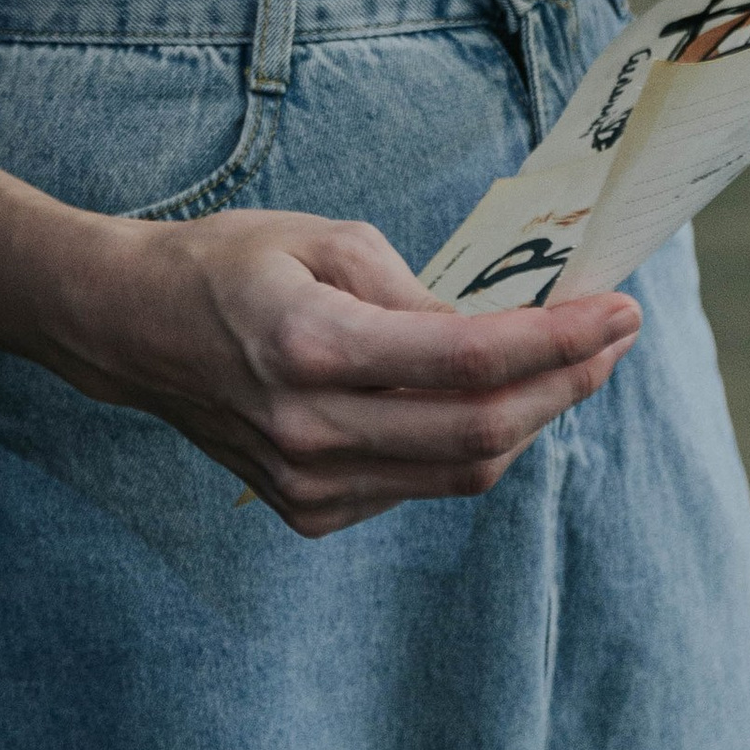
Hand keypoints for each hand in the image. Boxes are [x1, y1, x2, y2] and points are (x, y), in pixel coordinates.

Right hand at [55, 210, 638, 537]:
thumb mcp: (322, 237)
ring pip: (461, 472)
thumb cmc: (226, 264)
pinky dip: (468, 445)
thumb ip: (414, 287)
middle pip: (483, 430)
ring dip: (530, 420)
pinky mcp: (308, 511)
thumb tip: (498, 333)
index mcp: (313, 346)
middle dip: (566, 385)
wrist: (131, 330)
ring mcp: (309, 484)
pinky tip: (487, 399)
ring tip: (568, 366)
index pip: (470, 360)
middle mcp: (313, 429)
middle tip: (612, 339)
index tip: (619, 312)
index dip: (559, 341)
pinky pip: (418, 485)